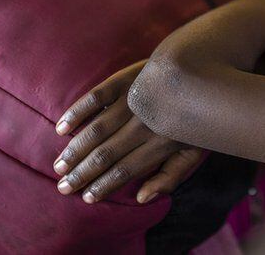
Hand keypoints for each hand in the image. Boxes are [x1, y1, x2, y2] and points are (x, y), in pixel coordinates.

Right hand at [54, 60, 203, 203]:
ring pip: (98, 129)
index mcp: (163, 143)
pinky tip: (61, 128)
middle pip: (108, 153)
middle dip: (83, 173)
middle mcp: (146, 123)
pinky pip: (97, 96)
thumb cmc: (197, 115)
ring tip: (59, 166)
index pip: (126, 170)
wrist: (205, 65)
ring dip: (76, 149)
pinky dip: (78, 112)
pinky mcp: (127, 78)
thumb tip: (141, 198)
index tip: (86, 197)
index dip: (104, 185)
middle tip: (63, 187)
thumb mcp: (195, 152)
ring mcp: (135, 99)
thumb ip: (170, 177)